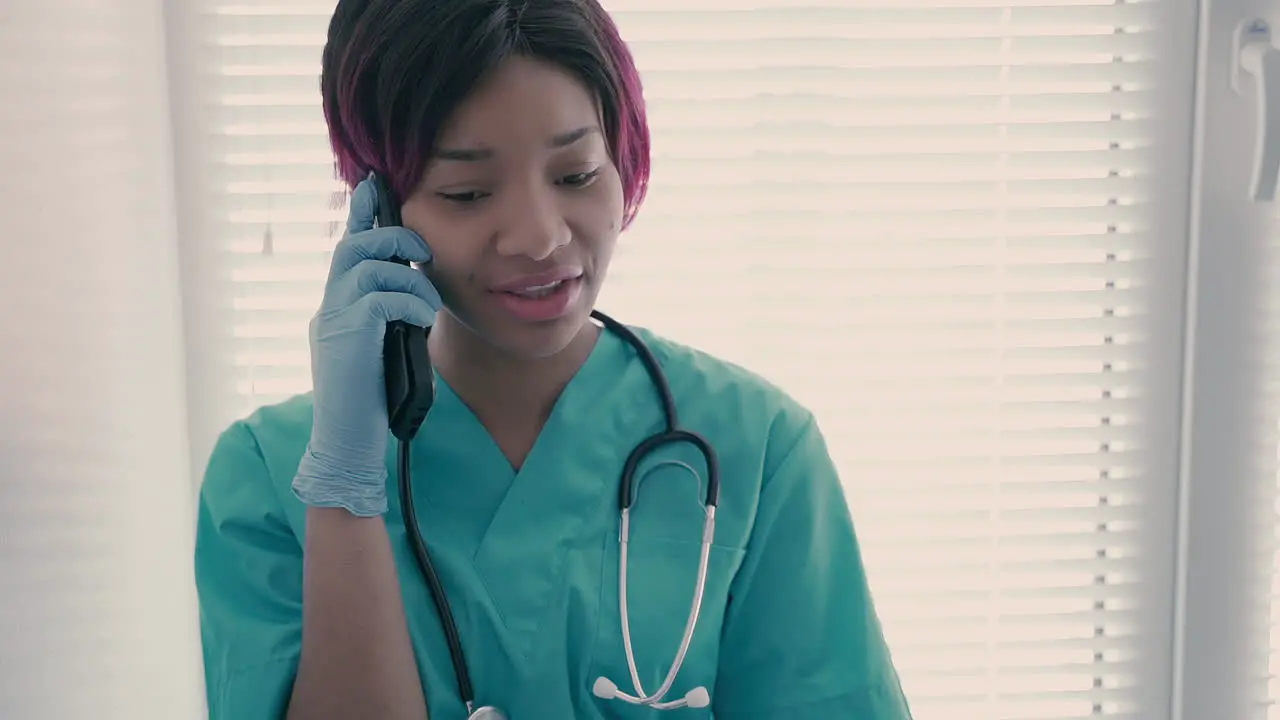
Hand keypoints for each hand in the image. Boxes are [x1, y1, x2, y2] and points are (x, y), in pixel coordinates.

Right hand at [292, 176, 442, 516]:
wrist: (348, 444)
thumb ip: (392, 316)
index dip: (361, 215)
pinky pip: (382, 297)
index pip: (347, 249)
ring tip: (425, 304)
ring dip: (408, 278)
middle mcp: (329, 307)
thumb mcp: (386, 347)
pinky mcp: (345, 337)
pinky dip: (409, 303)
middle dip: (389, 234)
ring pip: (369, 265)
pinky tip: (421, 322)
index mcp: (338, 307)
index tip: (376, 186)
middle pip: (352, 246)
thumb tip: (419, 288)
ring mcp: (333, 320)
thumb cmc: (373, 401)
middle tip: (419, 247)